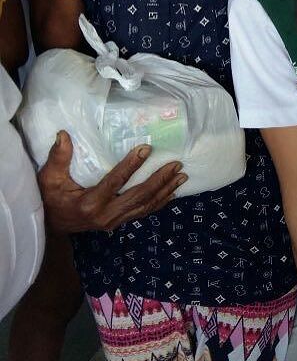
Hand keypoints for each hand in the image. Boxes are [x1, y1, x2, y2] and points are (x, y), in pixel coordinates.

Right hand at [38, 130, 186, 232]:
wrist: (51, 225)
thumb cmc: (51, 198)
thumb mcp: (49, 179)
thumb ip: (58, 158)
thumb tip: (63, 135)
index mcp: (89, 203)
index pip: (115, 182)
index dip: (131, 165)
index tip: (146, 149)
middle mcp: (106, 215)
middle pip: (139, 196)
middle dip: (159, 179)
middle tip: (176, 164)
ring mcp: (114, 221)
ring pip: (145, 205)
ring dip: (165, 190)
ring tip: (181, 176)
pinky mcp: (119, 222)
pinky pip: (143, 212)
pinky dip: (159, 202)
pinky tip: (172, 193)